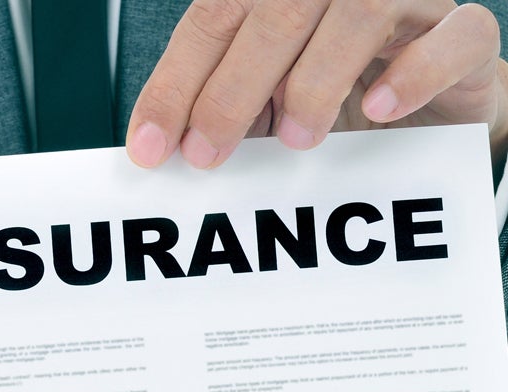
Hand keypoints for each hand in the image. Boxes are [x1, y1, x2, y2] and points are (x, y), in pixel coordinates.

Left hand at [126, 0, 507, 171]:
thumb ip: (214, 105)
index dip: (176, 83)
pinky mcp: (464, 31)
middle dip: (231, 91)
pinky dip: (414, 73)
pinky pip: (455, 35)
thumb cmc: (336, 91)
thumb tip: (153, 147)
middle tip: (208, 153)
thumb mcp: (262, 98)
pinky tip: (378, 107)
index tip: (150, 146)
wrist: (431, 101)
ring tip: (293, 138)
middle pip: (276, 14)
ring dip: (314, 82)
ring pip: (360, 12)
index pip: (214, 18)